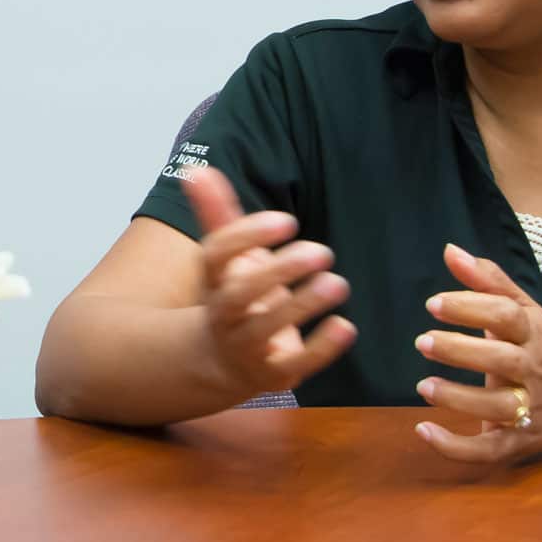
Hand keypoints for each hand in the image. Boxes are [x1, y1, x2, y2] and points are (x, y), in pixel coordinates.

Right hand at [186, 167, 356, 400]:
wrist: (222, 361)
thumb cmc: (232, 295)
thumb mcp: (224, 257)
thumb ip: (216, 213)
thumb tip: (196, 169)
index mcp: (214, 278)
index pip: (217, 254)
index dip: (247, 236)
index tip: (287, 220)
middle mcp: (225, 313)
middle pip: (240, 294)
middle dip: (279, 271)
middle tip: (322, 251)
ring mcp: (247, 346)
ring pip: (268, 328)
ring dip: (304, 305)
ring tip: (338, 283)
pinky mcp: (274, 373)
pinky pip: (296, 364)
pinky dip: (321, 348)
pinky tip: (345, 326)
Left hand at [413, 243, 541, 462]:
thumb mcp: (526, 311)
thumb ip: (488, 282)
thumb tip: (449, 250)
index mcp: (536, 335)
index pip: (507, 316)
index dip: (471, 308)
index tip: (433, 304)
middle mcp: (537, 372)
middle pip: (503, 361)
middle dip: (462, 351)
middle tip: (423, 342)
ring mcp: (532, 410)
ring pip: (498, 408)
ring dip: (458, 399)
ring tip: (423, 385)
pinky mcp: (522, 442)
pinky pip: (491, 450)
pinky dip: (457, 447)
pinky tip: (424, 432)